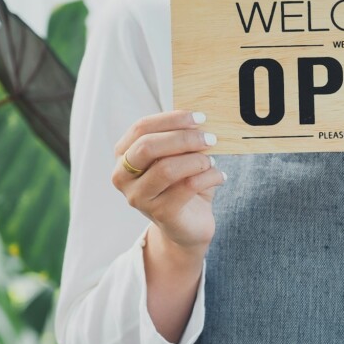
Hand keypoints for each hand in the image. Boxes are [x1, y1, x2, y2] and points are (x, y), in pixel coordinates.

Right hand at [111, 110, 225, 254]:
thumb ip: (181, 138)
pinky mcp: (160, 213)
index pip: (141, 128)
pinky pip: (187, 187)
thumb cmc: (182, 184)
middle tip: (210, 138)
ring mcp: (138, 197)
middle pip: (147, 147)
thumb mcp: (179, 157)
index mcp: (123, 155)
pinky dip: (209, 177)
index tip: (200, 117)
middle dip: (183, 138)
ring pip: (166, 169)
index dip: (171, 119)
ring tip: (212, 161)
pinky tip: (219, 176)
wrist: (188, 225)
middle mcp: (123, 176)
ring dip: (196, 160)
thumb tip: (200, 118)